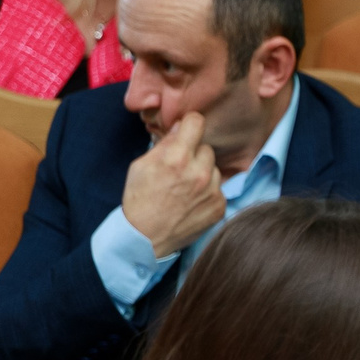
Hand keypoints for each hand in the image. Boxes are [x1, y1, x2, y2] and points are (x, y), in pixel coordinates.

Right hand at [119, 112, 226, 258]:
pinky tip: (191, 200)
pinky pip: (218, 189)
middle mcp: (199, 173)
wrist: (145, 237)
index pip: (197, 122)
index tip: (187, 130)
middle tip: (179, 167)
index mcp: (177, 158)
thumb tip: (180, 126)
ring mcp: (212, 191)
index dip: (190, 124)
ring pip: (214, 169)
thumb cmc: (139, 198)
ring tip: (184, 187)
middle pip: (206, 148)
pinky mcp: (219, 206)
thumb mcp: (141, 165)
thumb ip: (164, 144)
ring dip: (202, 173)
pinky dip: (207, 192)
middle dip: (194, 154)